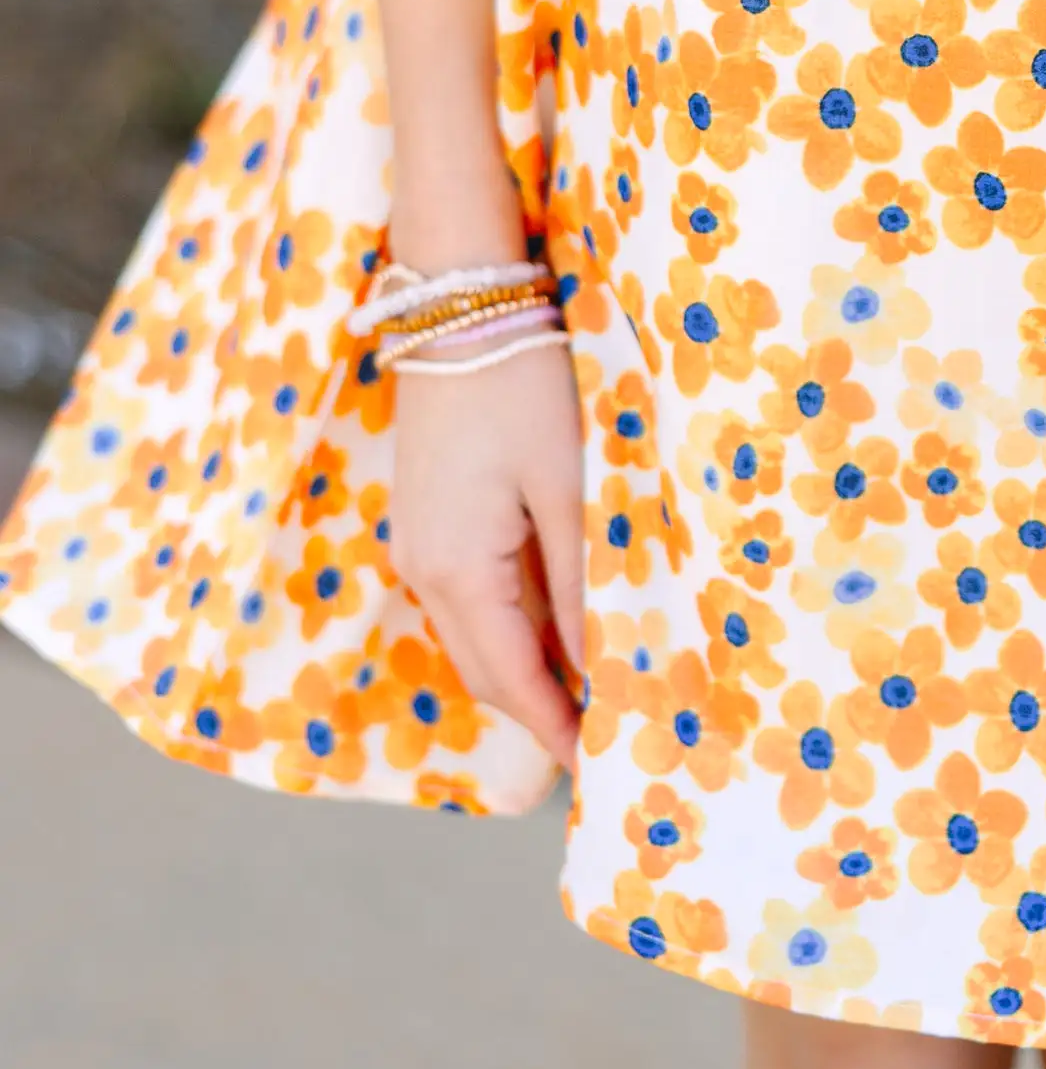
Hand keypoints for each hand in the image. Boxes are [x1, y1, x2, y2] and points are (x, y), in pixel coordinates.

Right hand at [384, 165, 585, 767]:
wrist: (457, 298)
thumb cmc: (521, 383)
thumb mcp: (566, 483)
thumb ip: (583, 578)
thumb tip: (605, 662)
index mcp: (456, 570)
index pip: (510, 679)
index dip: (556, 729)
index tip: (600, 769)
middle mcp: (422, 568)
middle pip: (484, 669)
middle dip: (539, 713)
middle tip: (601, 747)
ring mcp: (416, 541)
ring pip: (474, 635)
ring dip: (524, 670)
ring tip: (590, 695)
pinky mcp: (426, 514)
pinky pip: (468, 596)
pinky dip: (510, 626)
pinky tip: (558, 625)